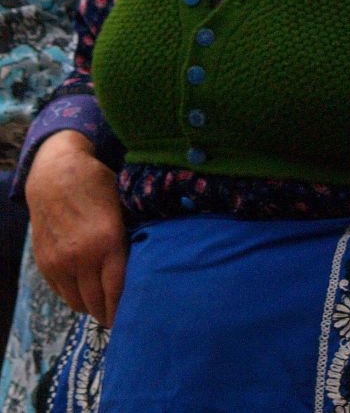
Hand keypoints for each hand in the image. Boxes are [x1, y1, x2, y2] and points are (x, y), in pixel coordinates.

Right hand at [26, 131, 126, 326]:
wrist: (56, 175)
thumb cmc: (99, 186)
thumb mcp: (125, 205)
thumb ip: (135, 232)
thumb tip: (158, 257)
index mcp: (107, 241)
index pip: (118, 289)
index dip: (125, 308)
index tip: (135, 319)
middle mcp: (80, 257)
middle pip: (97, 302)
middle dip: (110, 314)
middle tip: (124, 320)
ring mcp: (59, 262)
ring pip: (78, 302)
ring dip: (93, 308)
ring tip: (107, 310)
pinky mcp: (45, 263)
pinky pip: (62, 293)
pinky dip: (75, 298)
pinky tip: (88, 296)